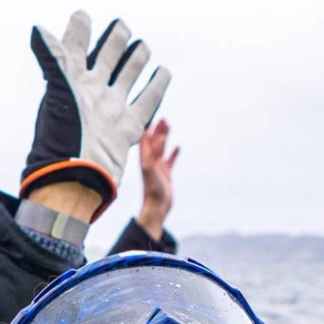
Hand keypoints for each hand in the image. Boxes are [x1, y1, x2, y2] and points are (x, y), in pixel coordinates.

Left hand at [21, 12, 169, 217]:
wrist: (76, 179)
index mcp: (71, 82)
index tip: (82, 15)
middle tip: (121, 26)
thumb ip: (53, 58)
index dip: (78, 30)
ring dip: (134, 61)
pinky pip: (146, 102)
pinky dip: (156, 87)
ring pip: (127, 77)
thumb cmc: (62, 136)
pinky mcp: (127, 128)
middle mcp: (91, 93)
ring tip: (141, 46)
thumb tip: (37, 29)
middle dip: (113, 41)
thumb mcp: (59, 90)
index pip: (74, 48)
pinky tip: (163, 73)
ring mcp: (110, 110)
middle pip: (106, 59)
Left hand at [134, 118, 178, 239]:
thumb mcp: (151, 168)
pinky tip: (178, 147)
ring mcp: (158, 167)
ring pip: (162, 148)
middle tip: (164, 118)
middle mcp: (150, 161)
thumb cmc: (152, 189)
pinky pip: (170, 160)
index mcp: (145, 158)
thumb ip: (152, 152)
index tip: (153, 116)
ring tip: (169, 126)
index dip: (149, 128)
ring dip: (165, 137)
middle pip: (155, 141)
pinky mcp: (166, 174)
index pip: (146, 139)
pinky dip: (173, 153)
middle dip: (158, 130)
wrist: (156, 206)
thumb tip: (154, 135)